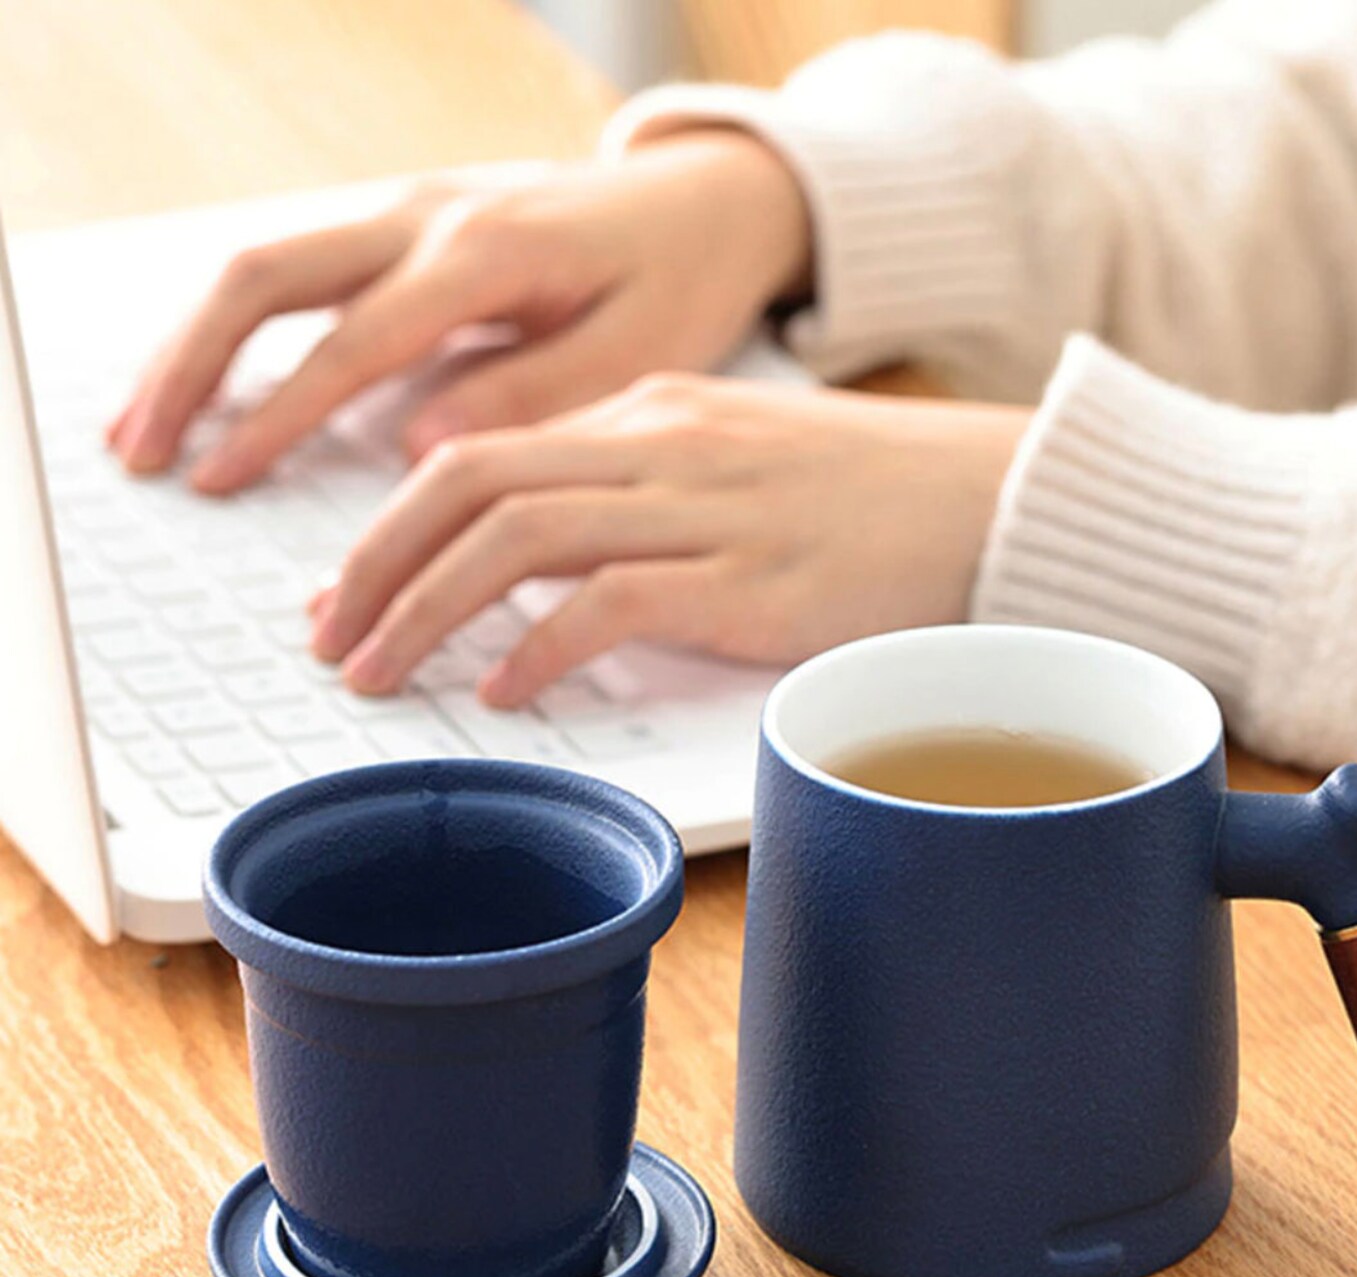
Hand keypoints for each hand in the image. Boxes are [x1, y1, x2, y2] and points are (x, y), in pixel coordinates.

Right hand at [106, 134, 810, 492]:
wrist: (699, 202)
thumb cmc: (677, 282)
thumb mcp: (637, 352)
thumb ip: (532, 395)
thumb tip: (419, 453)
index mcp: (484, 254)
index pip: (352, 342)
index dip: (280, 418)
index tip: (221, 480)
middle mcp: (426, 217)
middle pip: (267, 275)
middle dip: (192, 366)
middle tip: (143, 453)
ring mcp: (407, 211)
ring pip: (266, 263)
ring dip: (195, 343)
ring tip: (145, 426)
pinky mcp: (404, 224)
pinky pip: (298, 266)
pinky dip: (239, 325)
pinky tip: (209, 380)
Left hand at [310, 375, 1030, 705]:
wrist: (993, 503)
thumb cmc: (869, 503)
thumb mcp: (734, 470)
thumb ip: (637, 499)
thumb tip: (542, 575)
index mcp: (649, 411)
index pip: (481, 451)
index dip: (392, 524)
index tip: (349, 591)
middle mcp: (660, 444)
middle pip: (470, 482)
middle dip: (375, 562)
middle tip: (328, 637)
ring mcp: (704, 509)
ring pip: (517, 536)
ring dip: (425, 607)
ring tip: (380, 673)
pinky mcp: (749, 580)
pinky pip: (610, 602)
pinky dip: (539, 646)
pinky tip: (504, 691)